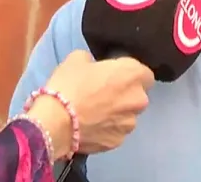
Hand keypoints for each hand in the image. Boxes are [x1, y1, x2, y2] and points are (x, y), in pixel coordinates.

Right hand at [27, 50, 154, 156]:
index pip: (144, 73)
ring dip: (117, 114)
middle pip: (138, 96)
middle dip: (125, 95)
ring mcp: (129, 124)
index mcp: (133, 75)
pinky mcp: (117, 142)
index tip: (115, 76)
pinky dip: (107, 130)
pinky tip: (91, 127)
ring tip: (95, 114)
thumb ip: (94, 61)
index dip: (129, 74)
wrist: (55, 120)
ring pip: (128, 116)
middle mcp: (139, 100)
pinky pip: (115, 132)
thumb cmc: (70, 84)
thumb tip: (94, 67)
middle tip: (103, 94)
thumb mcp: (78, 59)